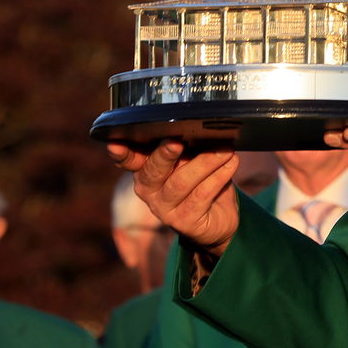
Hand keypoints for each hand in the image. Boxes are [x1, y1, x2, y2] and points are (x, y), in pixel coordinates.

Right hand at [108, 140, 240, 256]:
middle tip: (177, 142)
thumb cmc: (202, 181)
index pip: (129, 160)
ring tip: (225, 149)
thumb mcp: (192, 161)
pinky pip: (202, 194)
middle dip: (165, 154)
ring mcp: (164, 209)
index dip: (120, 153)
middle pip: (154, 170)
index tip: (115, 144)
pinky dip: (219, 176)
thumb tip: (200, 126)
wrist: (220, 219)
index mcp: (146, 170)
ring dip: (206, 162)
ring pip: (182, 182)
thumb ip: (188, 147)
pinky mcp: (184, 222)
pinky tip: (231, 163)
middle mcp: (149, 190)